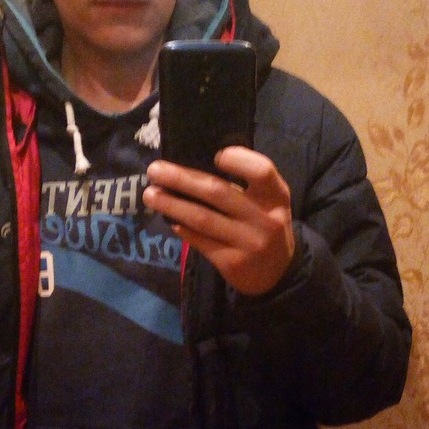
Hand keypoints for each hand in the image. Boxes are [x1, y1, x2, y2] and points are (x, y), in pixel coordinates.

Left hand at [144, 147, 294, 295]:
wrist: (278, 272)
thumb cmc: (265, 224)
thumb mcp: (268, 202)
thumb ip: (245, 184)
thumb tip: (193, 164)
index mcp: (276, 196)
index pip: (262, 171)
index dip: (238, 159)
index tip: (216, 156)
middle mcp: (265, 218)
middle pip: (218, 192)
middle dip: (181, 179)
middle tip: (154, 170)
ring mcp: (248, 243)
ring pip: (203, 218)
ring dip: (172, 204)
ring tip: (150, 195)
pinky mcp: (232, 263)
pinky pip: (200, 241)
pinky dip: (182, 229)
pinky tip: (169, 220)